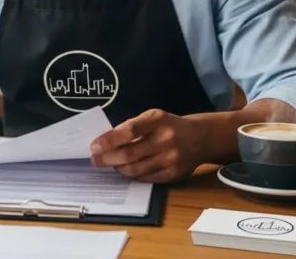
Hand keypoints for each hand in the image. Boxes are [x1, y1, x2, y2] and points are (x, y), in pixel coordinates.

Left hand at [89, 109, 207, 183]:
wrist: (201, 138)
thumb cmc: (169, 126)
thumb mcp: (152, 117)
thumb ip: (131, 127)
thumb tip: (104, 143)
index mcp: (158, 120)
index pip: (129, 131)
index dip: (109, 140)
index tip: (94, 147)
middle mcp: (166, 139)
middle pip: (129, 154)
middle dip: (107, 158)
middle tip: (95, 160)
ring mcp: (171, 159)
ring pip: (135, 169)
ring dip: (118, 168)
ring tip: (111, 164)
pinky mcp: (174, 174)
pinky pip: (146, 179)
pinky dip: (133, 175)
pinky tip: (127, 169)